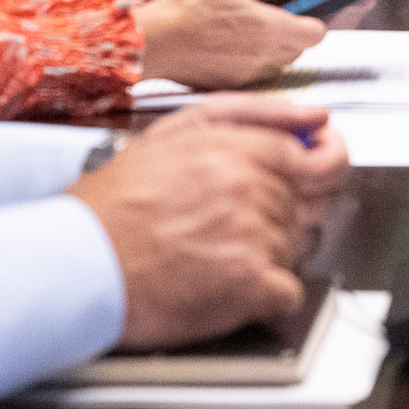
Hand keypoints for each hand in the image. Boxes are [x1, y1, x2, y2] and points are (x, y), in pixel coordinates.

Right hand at [71, 115, 315, 349]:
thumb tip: (316, 115)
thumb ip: (255, 113)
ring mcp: (255, 238)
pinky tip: (231, 284)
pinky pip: (290, 292)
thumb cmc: (115, 202)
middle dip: (294, 211)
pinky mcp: (249, 286)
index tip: (324, 169)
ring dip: (273, 251)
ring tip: (221, 249)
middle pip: (316, 204)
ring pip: (300, 247)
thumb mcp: (176, 131)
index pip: (323, 156)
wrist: (79, 261)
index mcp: (238, 148)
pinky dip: (269, 295)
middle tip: (253, 219)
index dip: (329, 165)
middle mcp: (252, 188)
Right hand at [135, 0, 324, 88]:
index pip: (317, 33)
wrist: (154, 42)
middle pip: (298, 48)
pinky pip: (252, 72)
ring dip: (270, 46)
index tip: (302, 8)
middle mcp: (266, 57)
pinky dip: (247, 59)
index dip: (313, 19)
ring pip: (276, 61)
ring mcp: (248, 74)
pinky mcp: (231, 84)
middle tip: (268, 12)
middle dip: (290, 31)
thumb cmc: (188, 9)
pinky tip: (226, 43)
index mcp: (272, 29)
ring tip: (243, 26)